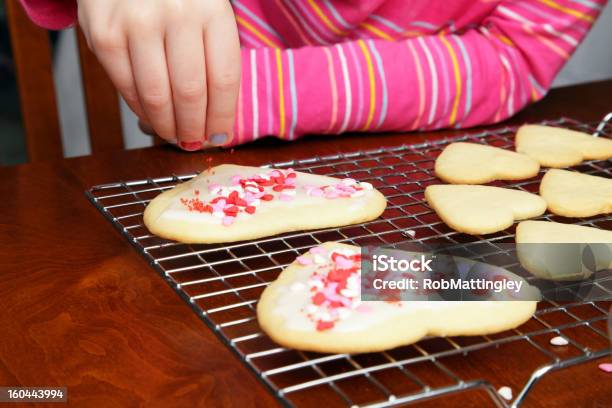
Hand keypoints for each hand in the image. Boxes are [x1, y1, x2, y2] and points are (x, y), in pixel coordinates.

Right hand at [77, 0, 240, 149]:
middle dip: (194, 128)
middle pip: (191, 93)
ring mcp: (137, 23)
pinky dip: (140, 110)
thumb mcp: (205, 10)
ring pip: (157, 97)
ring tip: (174, 134)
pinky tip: (150, 115)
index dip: (223, 117)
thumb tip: (215, 119)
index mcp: (211, 9)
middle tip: (193, 141)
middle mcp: (176, 13)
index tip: (220, 135)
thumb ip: (212, 55)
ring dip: (167, 126)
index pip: (223, 79)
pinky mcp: (103, 32)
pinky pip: (126, 87)